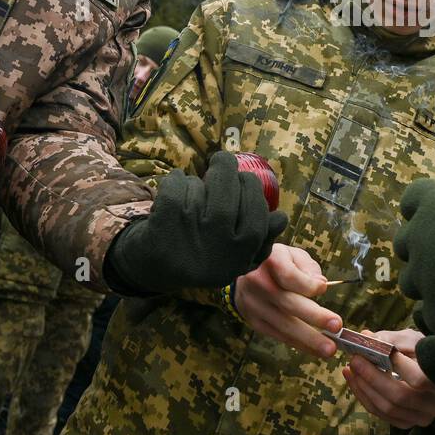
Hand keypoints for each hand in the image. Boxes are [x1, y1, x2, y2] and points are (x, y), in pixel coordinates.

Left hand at [105, 151, 287, 293]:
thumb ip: (261, 240)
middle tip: (222, 164)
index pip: (258, 207)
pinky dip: (175, 179)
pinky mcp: (166, 219)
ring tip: (194, 191)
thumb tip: (280, 218)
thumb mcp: (235, 259)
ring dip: (198, 180)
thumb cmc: (201, 255)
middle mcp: (219, 243)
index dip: (251, 187)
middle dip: (227, 169)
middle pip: (234, 185)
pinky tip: (174, 189)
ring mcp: (192, 230)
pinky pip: (177, 181)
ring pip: (203, 182)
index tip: (243, 180)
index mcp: (241, 254)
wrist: (154, 269)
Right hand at [233, 244, 340, 357]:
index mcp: (270, 261)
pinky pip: (279, 335)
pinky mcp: (255, 322)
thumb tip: (320, 284)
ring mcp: (255, 305)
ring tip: (329, 348)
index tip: (323, 288)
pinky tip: (315, 350)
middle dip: (314, 317)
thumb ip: (308, 267)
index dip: (308, 285)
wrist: (240, 274)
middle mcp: (259, 284)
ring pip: (284, 324)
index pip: (289, 276)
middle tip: (336, 326)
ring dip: (309, 339)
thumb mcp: (291, 254)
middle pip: (288, 303)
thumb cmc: (274, 263)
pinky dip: (299, 344)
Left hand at [341, 329, 434, 429]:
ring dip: (364, 388)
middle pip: (400, 396)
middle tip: (355, 360)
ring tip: (351, 369)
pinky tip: (355, 381)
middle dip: (372, 377)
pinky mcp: (407, 423)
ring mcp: (421, 417)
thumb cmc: (423, 352)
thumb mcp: (412, 339)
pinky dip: (364, 397)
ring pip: (387, 407)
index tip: (375, 348)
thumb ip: (391, 339)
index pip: (419, 378)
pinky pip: (381, 414)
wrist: (433, 372)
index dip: (396, 364)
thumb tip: (367, 337)